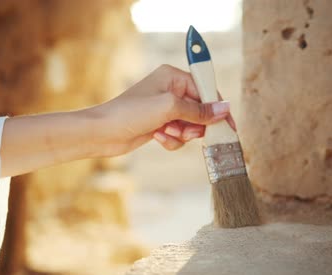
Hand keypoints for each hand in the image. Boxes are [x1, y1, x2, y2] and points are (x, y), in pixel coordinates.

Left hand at [0, 65, 233, 176]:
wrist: (102, 133)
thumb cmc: (130, 113)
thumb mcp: (168, 108)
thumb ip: (198, 110)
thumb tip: (224, 109)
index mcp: (173, 77)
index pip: (206, 90)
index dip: (217, 108)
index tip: (228, 126)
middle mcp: (171, 90)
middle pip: (200, 110)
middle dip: (195, 125)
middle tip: (186, 132)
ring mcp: (165, 109)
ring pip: (191, 126)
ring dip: (182, 134)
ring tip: (166, 133)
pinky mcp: (160, 125)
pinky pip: (179, 135)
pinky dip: (172, 140)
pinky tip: (158, 138)